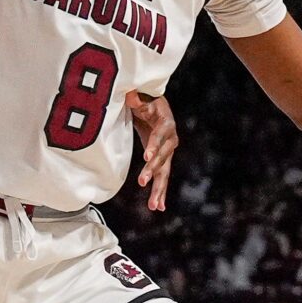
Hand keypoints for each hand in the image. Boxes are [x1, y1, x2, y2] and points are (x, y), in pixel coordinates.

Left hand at [127, 91, 178, 212]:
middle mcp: (171, 139)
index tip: (146, 156)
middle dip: (152, 170)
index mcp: (166, 123)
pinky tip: (159, 207)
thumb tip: (130, 95)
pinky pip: (162, 178)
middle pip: (163, 157)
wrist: (155, 107)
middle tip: (142, 181)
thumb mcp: (142, 96)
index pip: (159, 135)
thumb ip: (137, 99)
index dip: (154, 145)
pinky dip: (161, 192)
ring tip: (154, 206)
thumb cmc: (146, 100)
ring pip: (164, 172)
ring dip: (159, 189)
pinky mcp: (163, 161)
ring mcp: (168, 152)